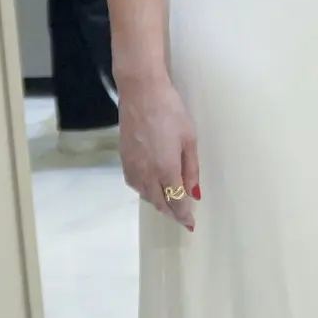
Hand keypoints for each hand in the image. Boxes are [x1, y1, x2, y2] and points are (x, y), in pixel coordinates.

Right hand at [119, 74, 199, 230]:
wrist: (141, 94)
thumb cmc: (171, 112)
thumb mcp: (189, 139)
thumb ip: (191, 169)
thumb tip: (194, 193)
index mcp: (166, 169)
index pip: (176, 201)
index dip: (184, 215)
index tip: (190, 223)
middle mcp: (147, 173)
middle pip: (159, 202)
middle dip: (171, 211)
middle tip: (182, 215)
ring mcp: (133, 167)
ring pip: (145, 195)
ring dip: (158, 202)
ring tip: (169, 201)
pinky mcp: (123, 159)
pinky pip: (134, 184)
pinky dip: (144, 191)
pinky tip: (150, 186)